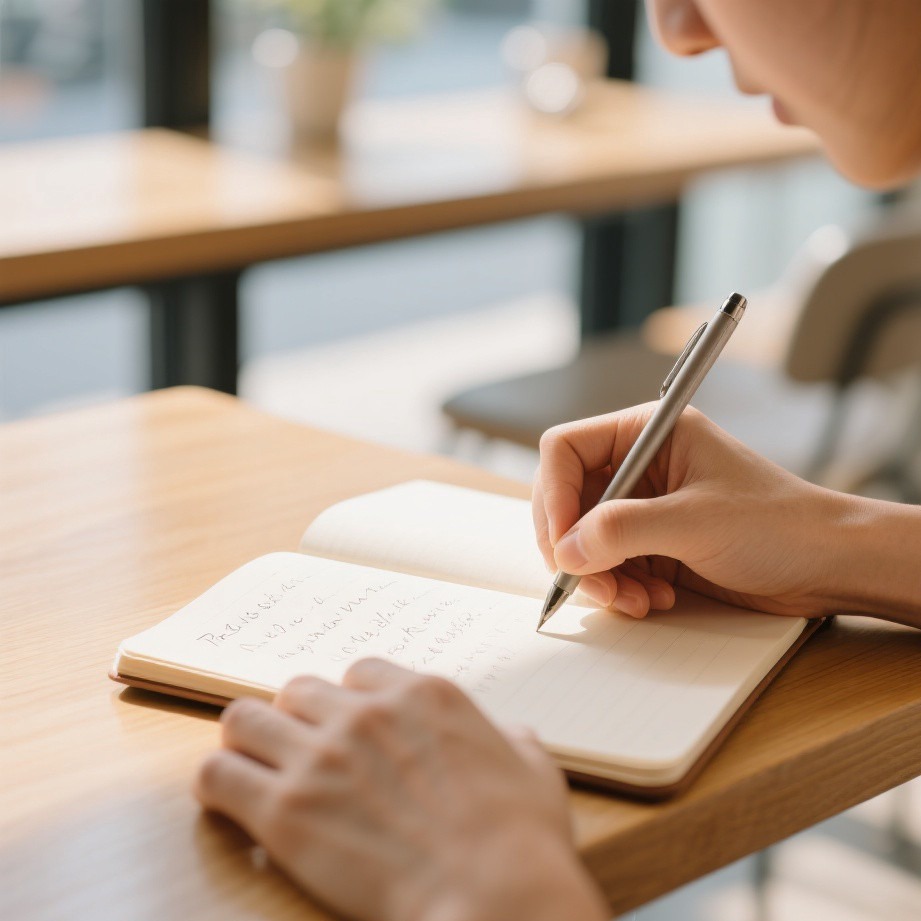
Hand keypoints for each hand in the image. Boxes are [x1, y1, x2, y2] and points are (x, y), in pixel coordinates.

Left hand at [195, 660, 607, 920]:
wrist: (494, 892)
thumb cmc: (520, 838)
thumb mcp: (533, 768)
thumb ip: (511, 739)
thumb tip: (510, 736)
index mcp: (421, 695)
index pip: (359, 672)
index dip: (350, 701)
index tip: (349, 727)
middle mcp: (365, 713)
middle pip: (298, 689)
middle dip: (299, 718)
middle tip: (304, 752)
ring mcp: (321, 756)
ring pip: (245, 717)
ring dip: (249, 739)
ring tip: (254, 765)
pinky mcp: (285, 810)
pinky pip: (217, 775)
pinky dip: (219, 783)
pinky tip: (232, 802)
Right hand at [533, 404, 854, 619]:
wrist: (829, 566)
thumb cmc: (779, 524)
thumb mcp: (695, 522)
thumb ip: (623, 530)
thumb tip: (566, 549)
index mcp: (647, 433)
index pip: (565, 450)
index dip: (554, 495)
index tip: (561, 541)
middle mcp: (639, 467)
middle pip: (567, 500)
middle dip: (574, 546)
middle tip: (589, 581)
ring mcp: (644, 507)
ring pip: (583, 539)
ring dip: (599, 576)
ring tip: (634, 600)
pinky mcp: (652, 544)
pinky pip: (608, 565)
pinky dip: (620, 588)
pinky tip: (653, 601)